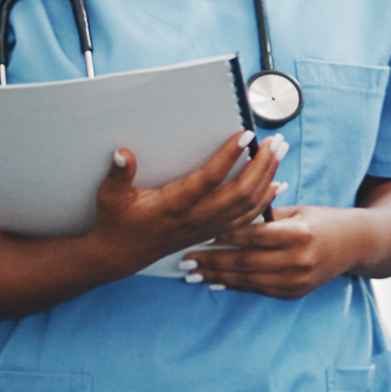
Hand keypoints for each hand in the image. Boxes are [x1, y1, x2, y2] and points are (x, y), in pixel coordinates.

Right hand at [88, 132, 282, 277]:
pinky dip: (265, 202)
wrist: (119, 256)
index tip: (245, 136)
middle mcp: (194, 218)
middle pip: (239, 193)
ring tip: (280, 152)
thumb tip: (122, 153)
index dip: (228, 158)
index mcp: (172, 206)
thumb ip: (118, 174)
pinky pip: (246, 219)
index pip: (207, 180)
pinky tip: (278, 184)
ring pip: (247, 206)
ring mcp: (206, 227)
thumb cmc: (115, 221)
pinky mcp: (211, 231)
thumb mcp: (109, 196)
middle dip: (262, 166)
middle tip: (276, 141)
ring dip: (268, 178)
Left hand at [184, 207, 358, 299]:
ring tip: (192, 275)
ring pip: (248, 279)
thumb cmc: (320, 220)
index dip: (223, 236)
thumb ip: (264, 215)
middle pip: (246, 261)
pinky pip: (259, 289)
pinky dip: (235, 286)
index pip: (253, 235)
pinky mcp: (296, 292)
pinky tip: (215, 283)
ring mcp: (298, 280)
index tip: (197, 235)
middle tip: (185, 260)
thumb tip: (225, 215)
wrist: (354, 244)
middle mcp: (299, 260)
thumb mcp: (296, 210)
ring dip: (217, 278)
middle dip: (212, 262)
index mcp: (299, 233)